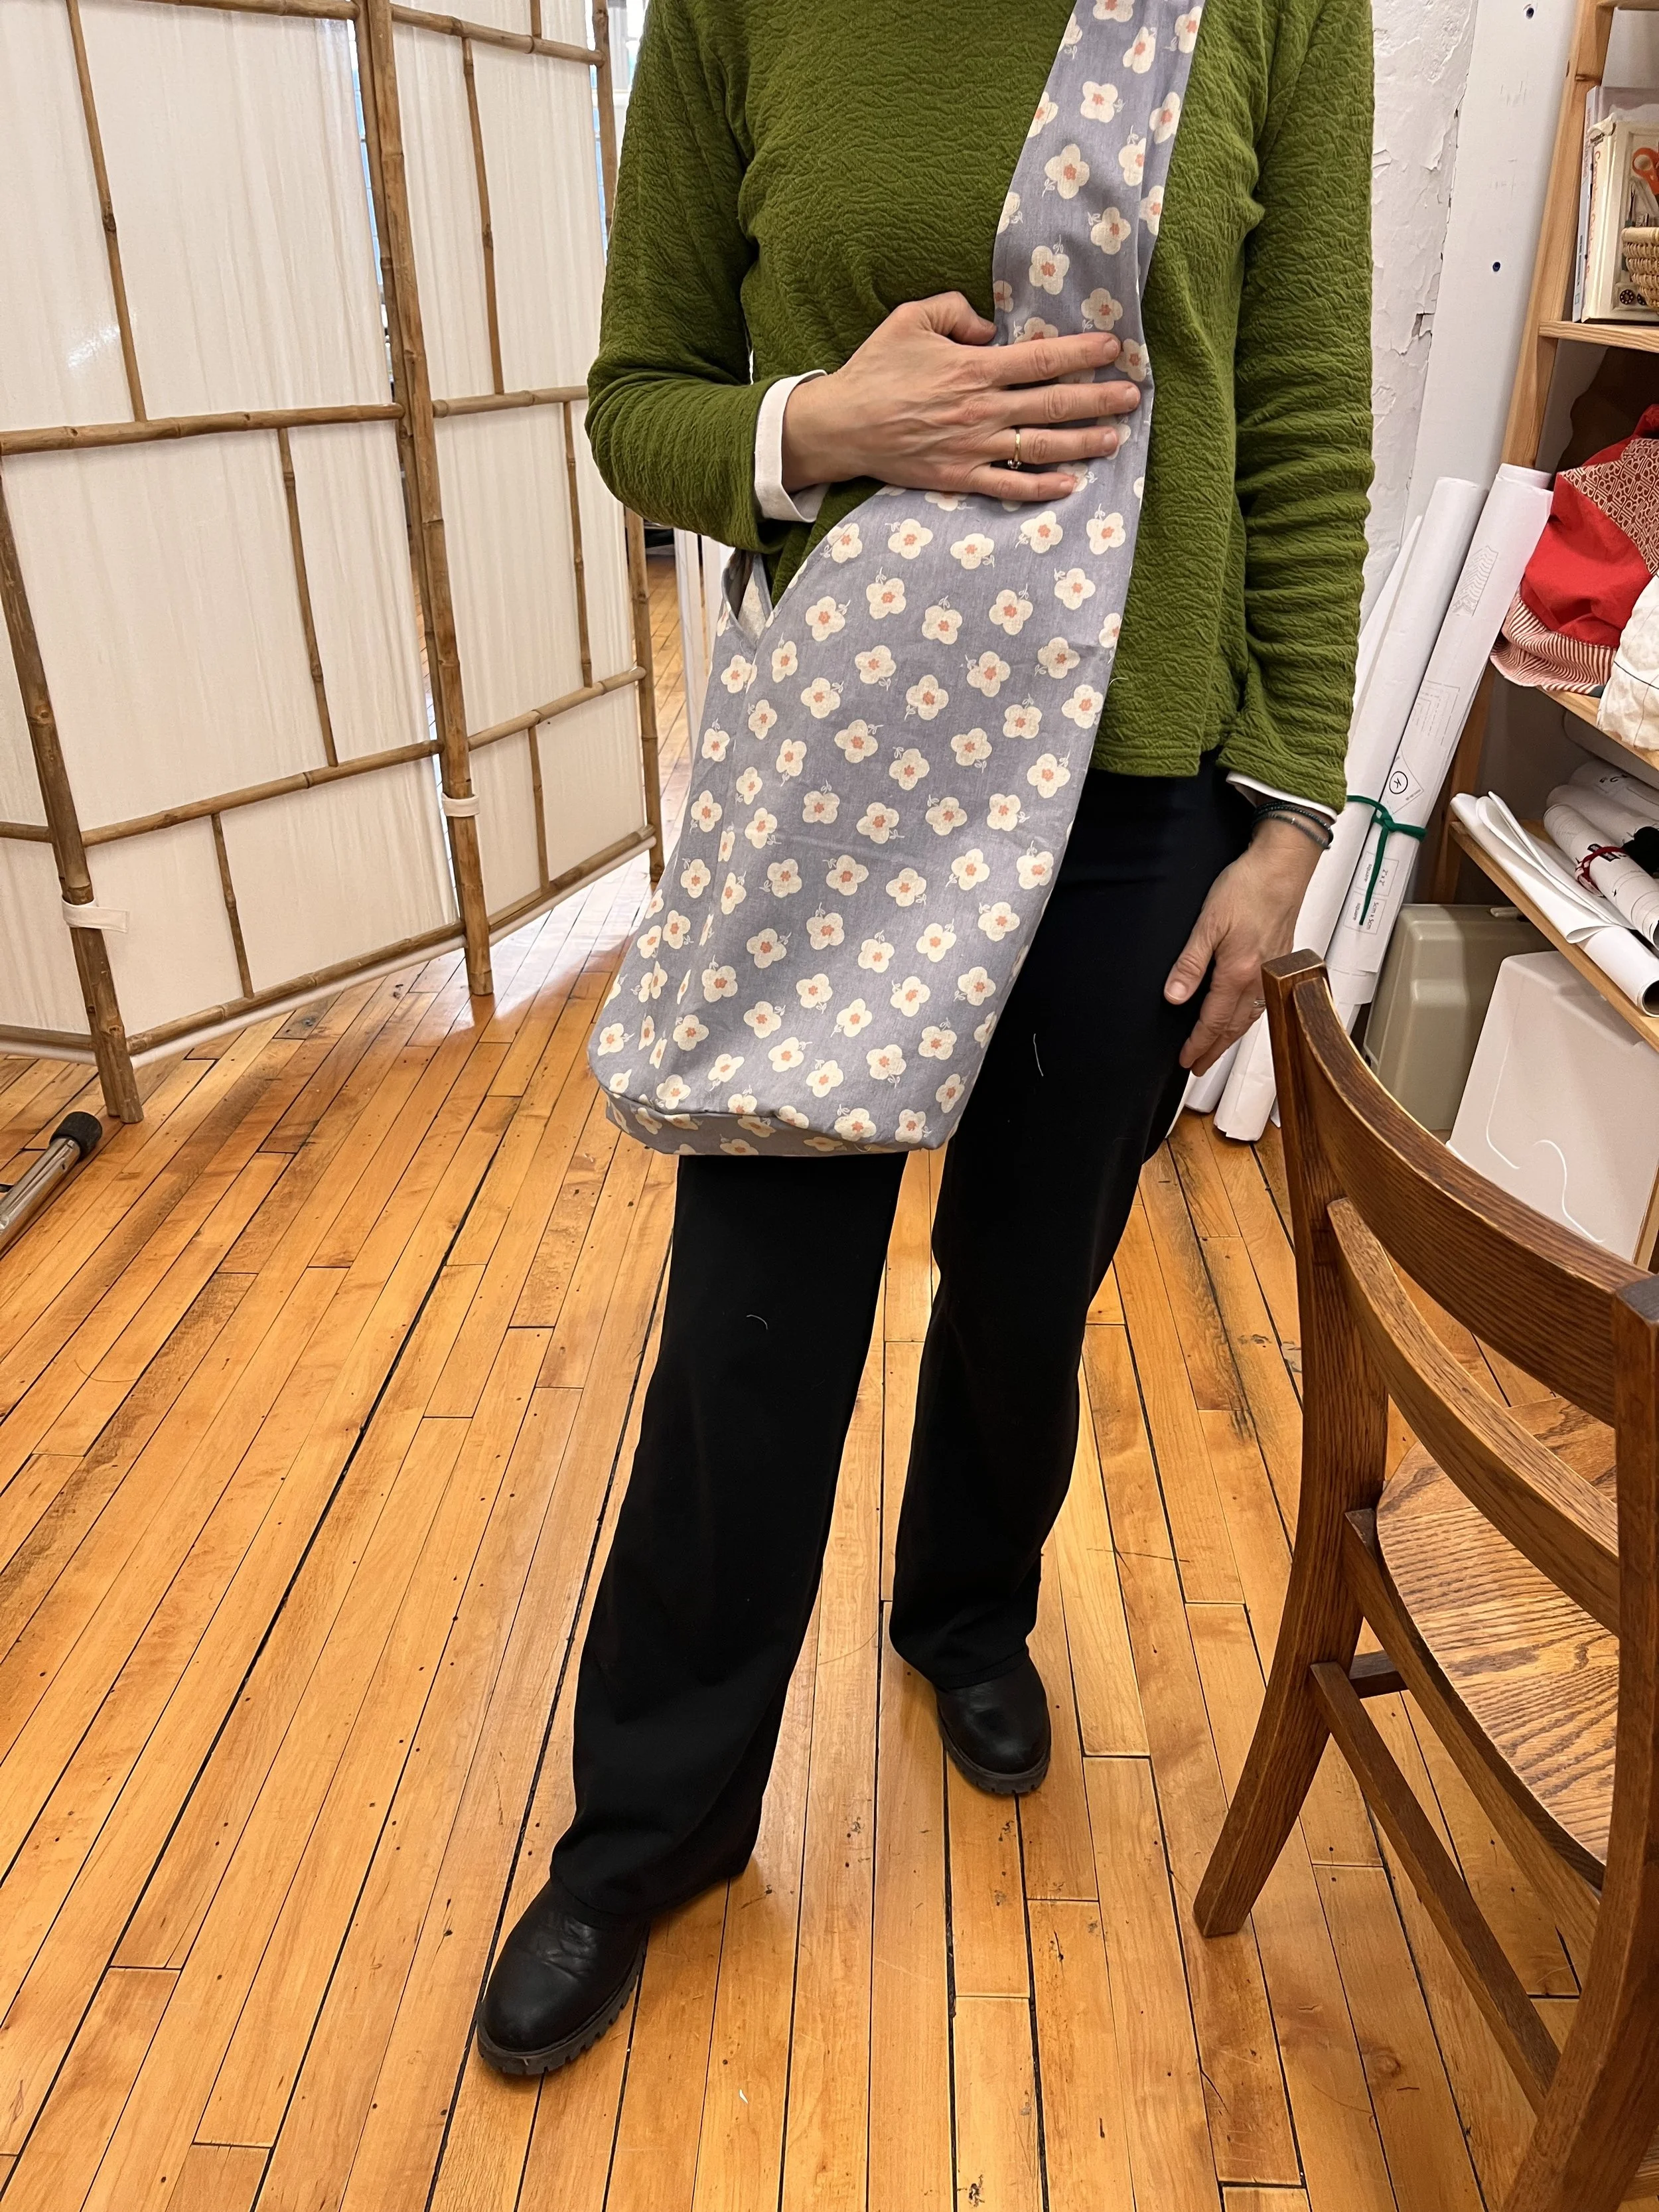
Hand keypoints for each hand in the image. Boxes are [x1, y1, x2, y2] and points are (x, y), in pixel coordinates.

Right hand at [781, 292, 1141, 505]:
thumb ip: (956, 311)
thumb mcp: (911, 319)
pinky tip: (1069, 485)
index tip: (1115, 349)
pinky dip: (1041, 488)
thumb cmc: (875, 369)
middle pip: (1054, 404)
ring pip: (1041, 447)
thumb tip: (989, 328)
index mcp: (975, 366)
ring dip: (1083, 443)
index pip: (1043, 359)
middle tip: (1134, 396)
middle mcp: (982, 409)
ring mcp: (973, 447)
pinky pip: (1009, 485)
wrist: (840, 425)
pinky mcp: (959, 477)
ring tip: (1115, 439)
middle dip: (1100, 399)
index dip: (1084, 353)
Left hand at [1164, 819, 1323, 1075]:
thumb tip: (1174, 996)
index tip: (1186, 1060)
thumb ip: (1190, 963)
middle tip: (1200, 1067)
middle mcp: (1260, 977)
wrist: (1283, 866)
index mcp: (1238, 972)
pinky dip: (1252, 1018)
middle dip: (1215, 1049)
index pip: (1213, 1020)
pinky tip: (1247, 1016)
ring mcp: (1274, 971)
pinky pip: (1265, 1002)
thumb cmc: (1248, 886)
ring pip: (1252, 1017)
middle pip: (1234, 1027)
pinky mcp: (1283, 960)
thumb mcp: (1208, 923)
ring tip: (1219, 1049)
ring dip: (1233, 1037)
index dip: (1198, 1043)